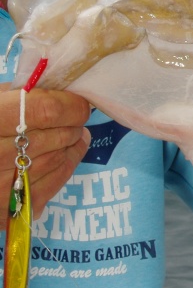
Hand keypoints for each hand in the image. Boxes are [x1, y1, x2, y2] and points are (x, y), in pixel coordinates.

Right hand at [0, 85, 90, 224]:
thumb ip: (18, 96)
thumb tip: (63, 95)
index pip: (44, 110)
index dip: (70, 106)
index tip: (78, 103)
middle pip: (53, 138)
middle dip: (72, 126)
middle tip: (76, 119)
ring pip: (53, 164)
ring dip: (70, 148)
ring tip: (73, 135)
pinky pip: (44, 191)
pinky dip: (61, 171)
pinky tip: (64, 156)